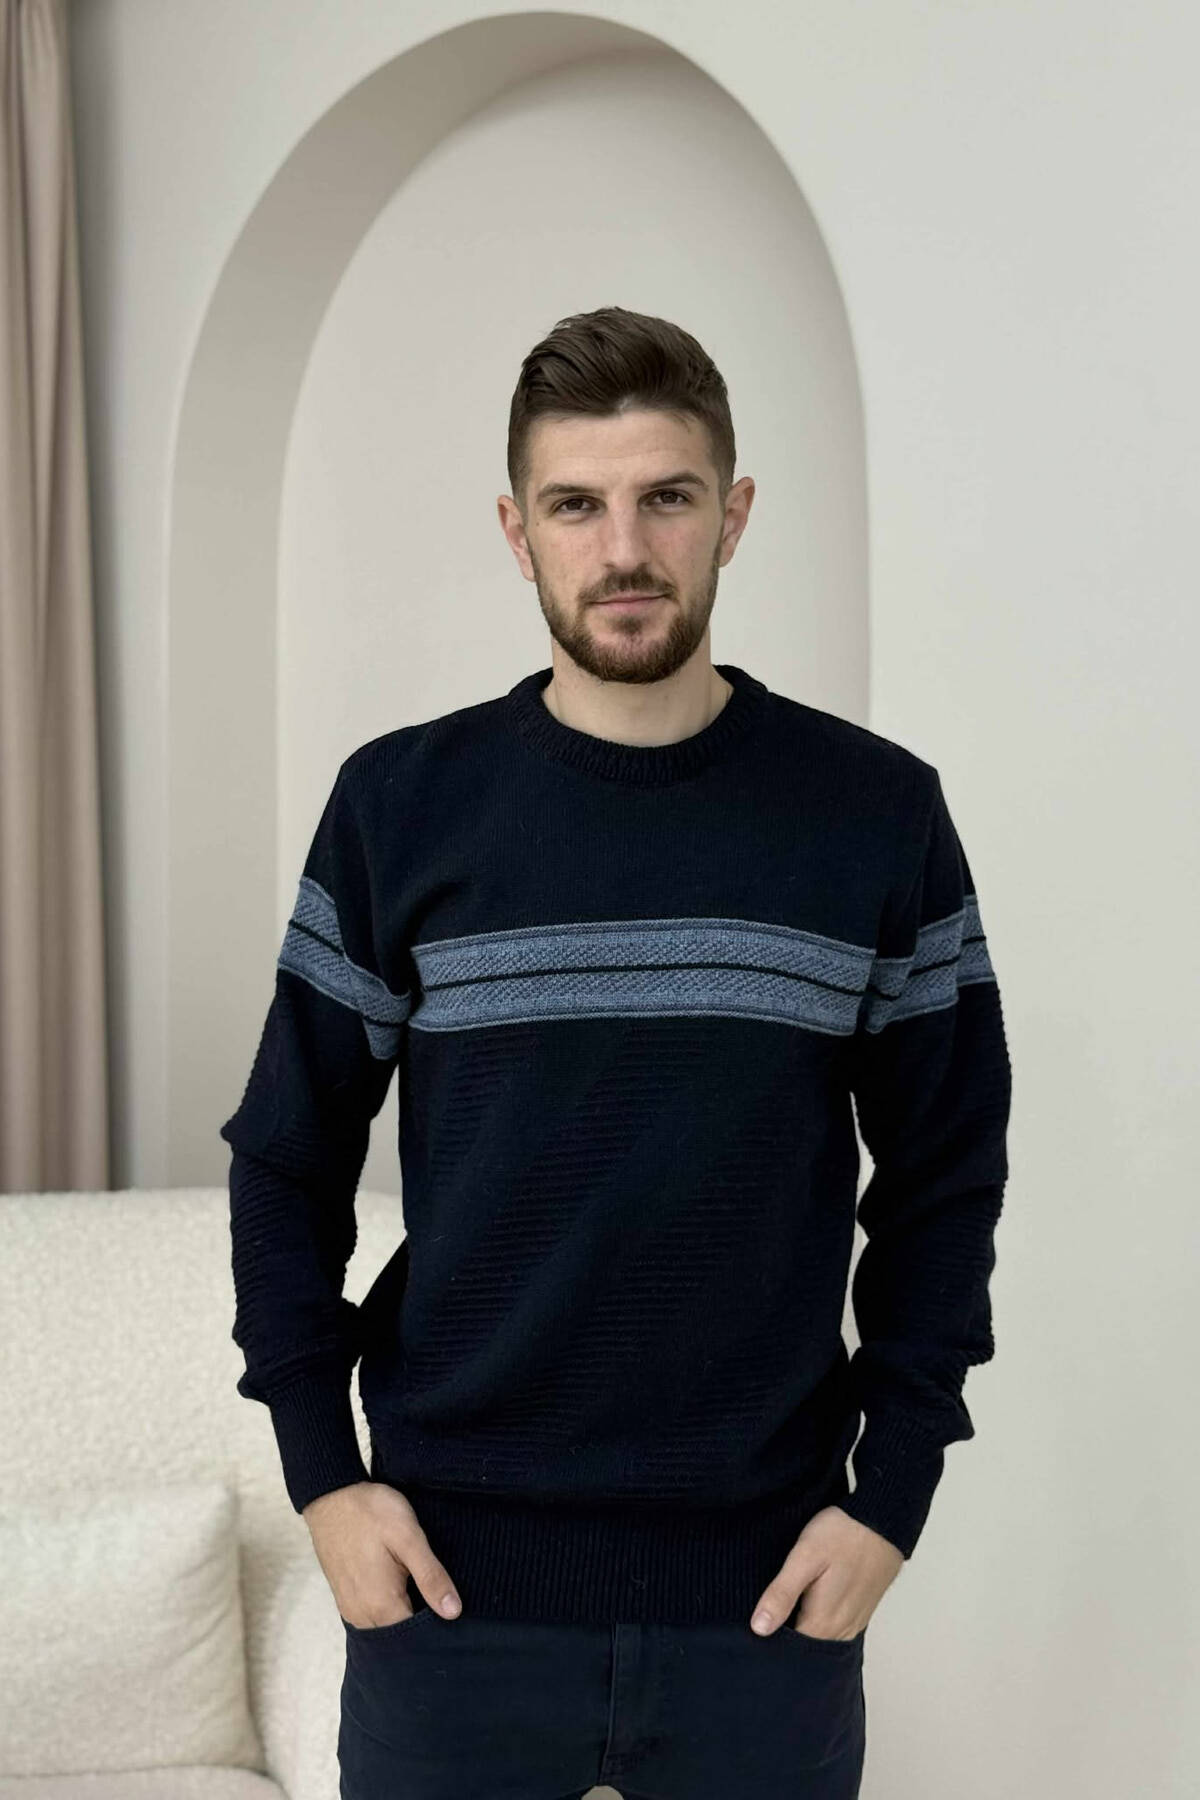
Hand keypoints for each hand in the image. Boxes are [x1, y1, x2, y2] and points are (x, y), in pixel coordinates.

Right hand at [303, 1480, 462, 1628]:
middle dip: (421, 1626)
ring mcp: (351, 1608)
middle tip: (440, 1599)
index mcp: (382, 1605)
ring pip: (385, 1628)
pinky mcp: (344, 1598)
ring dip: (404, 1617)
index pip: (416, 1638)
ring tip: (423, 1593)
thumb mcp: (408, 1537)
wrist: (331, 1496)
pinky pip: (371, 1617)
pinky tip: (401, 1589)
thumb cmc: (370, 1513)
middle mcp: (363, 1616)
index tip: (452, 1612)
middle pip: (400, 1636)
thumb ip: (430, 1576)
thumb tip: (453, 1612)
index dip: (437, 1629)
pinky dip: (388, 1611)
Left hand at [749, 1505, 902, 1639]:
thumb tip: (759, 1628)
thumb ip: (782, 1594)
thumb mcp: (804, 1557)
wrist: (883, 1519)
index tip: (756, 1628)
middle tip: (768, 1615)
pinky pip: (836, 1629)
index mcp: (822, 1623)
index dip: (770, 1641)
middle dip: (786, 1639)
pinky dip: (821, 1624)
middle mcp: (841, 1631)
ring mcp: (854, 1622)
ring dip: (804, 1630)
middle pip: (807, 1649)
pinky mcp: (861, 1611)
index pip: (789, 1652)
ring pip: (822, 1640)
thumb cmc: (841, 1534)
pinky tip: (810, 1604)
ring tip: (786, 1609)